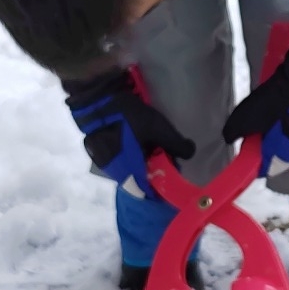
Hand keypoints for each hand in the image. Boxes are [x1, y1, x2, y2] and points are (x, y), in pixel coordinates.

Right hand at [64, 70, 194, 193]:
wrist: (97, 98)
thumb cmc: (129, 117)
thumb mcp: (158, 129)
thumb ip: (177, 145)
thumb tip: (191, 153)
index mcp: (127, 172)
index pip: (145, 191)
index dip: (159, 189)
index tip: (172, 181)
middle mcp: (113, 171)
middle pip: (136, 181)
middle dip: (152, 174)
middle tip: (167, 161)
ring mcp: (103, 161)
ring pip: (127, 170)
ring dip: (141, 164)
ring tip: (155, 151)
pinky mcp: (98, 150)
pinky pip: (119, 160)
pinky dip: (131, 156)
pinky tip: (140, 143)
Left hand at [223, 27, 288, 176]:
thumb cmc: (271, 107)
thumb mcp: (241, 120)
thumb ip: (232, 134)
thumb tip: (231, 140)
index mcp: (282, 157)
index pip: (263, 168)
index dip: (251, 156)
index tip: (244, 143)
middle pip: (278, 152)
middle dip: (266, 141)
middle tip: (256, 125)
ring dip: (280, 129)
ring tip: (270, 112)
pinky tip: (284, 105)